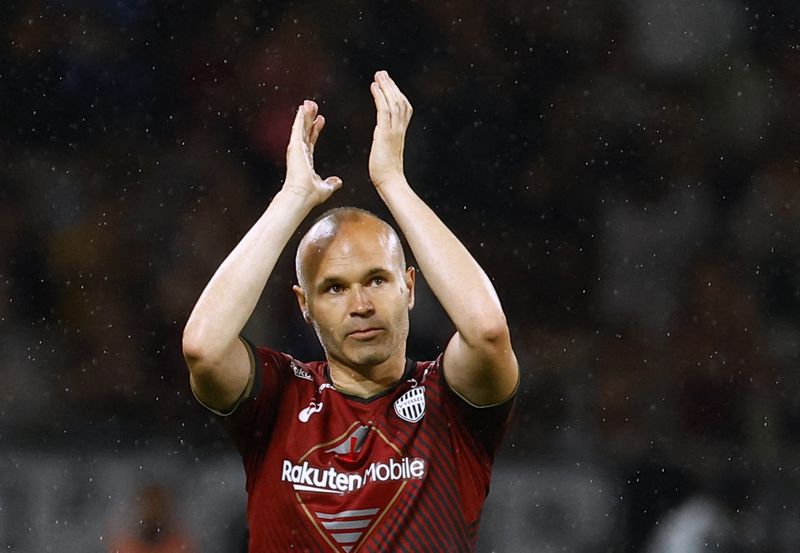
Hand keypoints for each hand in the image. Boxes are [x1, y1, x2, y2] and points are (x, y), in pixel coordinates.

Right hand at [283, 100, 341, 203]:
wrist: (302, 195)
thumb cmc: (310, 195)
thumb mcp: (325, 187)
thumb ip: (331, 183)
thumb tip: (337, 182)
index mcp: (306, 161)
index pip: (311, 141)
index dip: (316, 130)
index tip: (320, 120)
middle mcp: (300, 154)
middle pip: (305, 131)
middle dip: (309, 118)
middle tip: (313, 107)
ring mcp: (296, 149)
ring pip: (301, 127)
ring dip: (304, 115)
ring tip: (308, 103)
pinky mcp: (295, 146)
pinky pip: (298, 128)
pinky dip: (300, 118)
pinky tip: (302, 108)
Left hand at [369, 71, 412, 188]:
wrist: (390, 183)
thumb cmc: (386, 174)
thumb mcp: (386, 152)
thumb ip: (384, 140)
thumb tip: (380, 134)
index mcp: (400, 133)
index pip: (403, 108)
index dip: (396, 94)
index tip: (388, 84)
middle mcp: (399, 129)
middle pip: (400, 101)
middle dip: (391, 86)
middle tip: (382, 73)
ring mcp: (394, 131)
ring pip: (393, 103)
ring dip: (386, 87)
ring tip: (379, 76)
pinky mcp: (386, 134)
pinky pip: (384, 111)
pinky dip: (380, 97)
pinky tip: (374, 88)